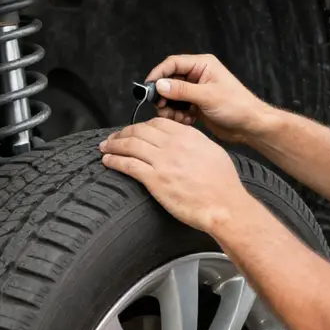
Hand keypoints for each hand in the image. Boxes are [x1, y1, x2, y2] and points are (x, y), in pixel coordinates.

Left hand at [99, 118, 248, 234]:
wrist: (225, 205)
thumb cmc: (223, 184)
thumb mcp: (212, 151)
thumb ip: (194, 142)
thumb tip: (184, 141)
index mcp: (187, 135)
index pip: (156, 123)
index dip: (141, 126)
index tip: (134, 131)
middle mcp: (172, 144)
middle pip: (139, 131)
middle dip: (122, 133)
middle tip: (113, 138)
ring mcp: (162, 161)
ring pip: (130, 145)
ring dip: (113, 145)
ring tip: (104, 147)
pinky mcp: (154, 180)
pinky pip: (128, 165)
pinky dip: (114, 161)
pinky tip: (107, 161)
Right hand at [144, 53, 271, 142]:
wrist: (251, 126)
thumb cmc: (236, 106)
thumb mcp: (207, 96)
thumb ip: (181, 90)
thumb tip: (159, 85)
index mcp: (202, 65)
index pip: (173, 63)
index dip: (159, 74)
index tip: (148, 87)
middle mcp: (198, 75)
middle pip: (170, 80)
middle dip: (164, 95)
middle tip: (160, 107)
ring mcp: (197, 90)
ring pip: (173, 95)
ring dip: (170, 107)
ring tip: (175, 117)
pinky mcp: (197, 104)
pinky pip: (179, 106)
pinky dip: (178, 114)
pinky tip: (186, 121)